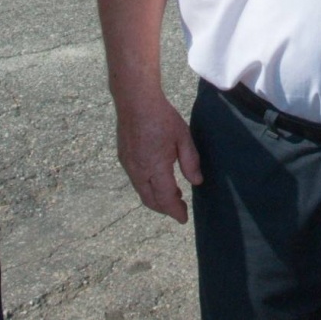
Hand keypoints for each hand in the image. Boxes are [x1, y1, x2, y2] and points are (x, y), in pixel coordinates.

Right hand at [114, 91, 203, 223]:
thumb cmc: (162, 117)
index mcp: (155, 167)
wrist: (135, 101)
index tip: (183, 218)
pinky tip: (158, 180)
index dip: (175, 211)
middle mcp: (138, 170)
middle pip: (151, 200)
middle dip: (165, 208)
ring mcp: (128, 165)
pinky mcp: (124, 158)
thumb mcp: (183, 138)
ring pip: (142, 192)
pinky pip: (136, 181)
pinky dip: (147, 187)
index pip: (166, 198)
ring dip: (156, 198)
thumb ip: (190, 162)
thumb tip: (197, 182)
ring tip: (173, 195)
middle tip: (179, 209)